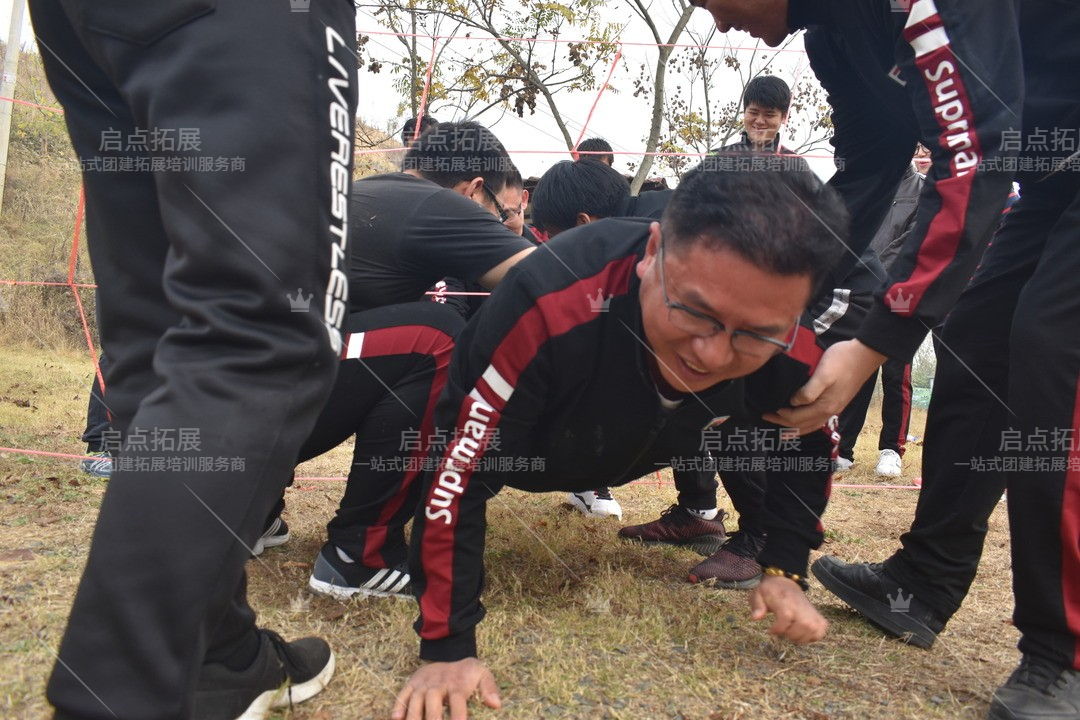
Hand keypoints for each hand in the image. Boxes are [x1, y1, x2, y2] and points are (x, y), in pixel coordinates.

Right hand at [391, 658, 500, 719]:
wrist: (448, 653)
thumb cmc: (467, 672)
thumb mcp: (482, 673)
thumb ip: (489, 688)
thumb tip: (496, 705)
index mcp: (457, 684)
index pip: (457, 700)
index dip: (458, 713)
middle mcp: (438, 684)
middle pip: (433, 701)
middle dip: (433, 718)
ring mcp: (423, 684)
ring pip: (415, 700)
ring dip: (413, 715)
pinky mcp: (412, 684)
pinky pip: (402, 694)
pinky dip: (398, 705)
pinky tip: (396, 718)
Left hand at [749, 574, 827, 643]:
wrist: (786, 583)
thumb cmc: (771, 592)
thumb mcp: (758, 595)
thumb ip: (757, 606)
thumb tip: (756, 618)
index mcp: (786, 602)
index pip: (785, 620)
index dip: (777, 629)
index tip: (771, 630)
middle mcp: (801, 608)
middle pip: (799, 630)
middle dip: (788, 635)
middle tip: (783, 629)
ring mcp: (812, 613)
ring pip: (811, 633)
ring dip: (799, 637)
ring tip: (792, 631)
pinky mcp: (819, 617)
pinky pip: (820, 633)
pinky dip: (812, 636)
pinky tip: (803, 632)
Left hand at [763, 339, 885, 434]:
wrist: (865, 355)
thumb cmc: (842, 360)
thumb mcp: (823, 374)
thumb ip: (808, 391)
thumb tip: (794, 402)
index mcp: (824, 406)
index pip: (796, 419)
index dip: (780, 416)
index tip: (768, 410)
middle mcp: (829, 412)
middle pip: (802, 425)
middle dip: (783, 424)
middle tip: (767, 418)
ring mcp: (834, 408)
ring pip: (811, 425)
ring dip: (795, 428)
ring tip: (782, 429)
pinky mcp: (837, 402)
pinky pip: (818, 420)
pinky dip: (806, 423)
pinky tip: (802, 420)